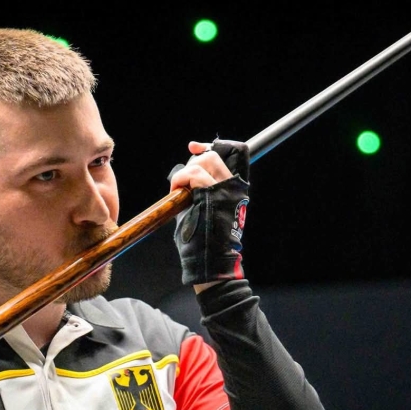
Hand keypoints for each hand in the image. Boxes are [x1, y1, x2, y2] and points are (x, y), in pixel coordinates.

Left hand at [169, 140, 250, 291]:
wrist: (211, 263)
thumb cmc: (204, 242)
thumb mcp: (203, 211)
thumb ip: (197, 192)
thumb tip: (185, 177)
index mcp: (233, 190)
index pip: (224, 157)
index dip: (206, 148)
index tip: (193, 147)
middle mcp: (234, 187)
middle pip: (212, 157)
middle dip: (191, 164)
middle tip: (180, 184)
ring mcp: (226, 191)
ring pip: (204, 163)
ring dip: (184, 174)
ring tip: (178, 192)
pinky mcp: (216, 196)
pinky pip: (197, 176)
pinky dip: (182, 180)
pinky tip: (177, 192)